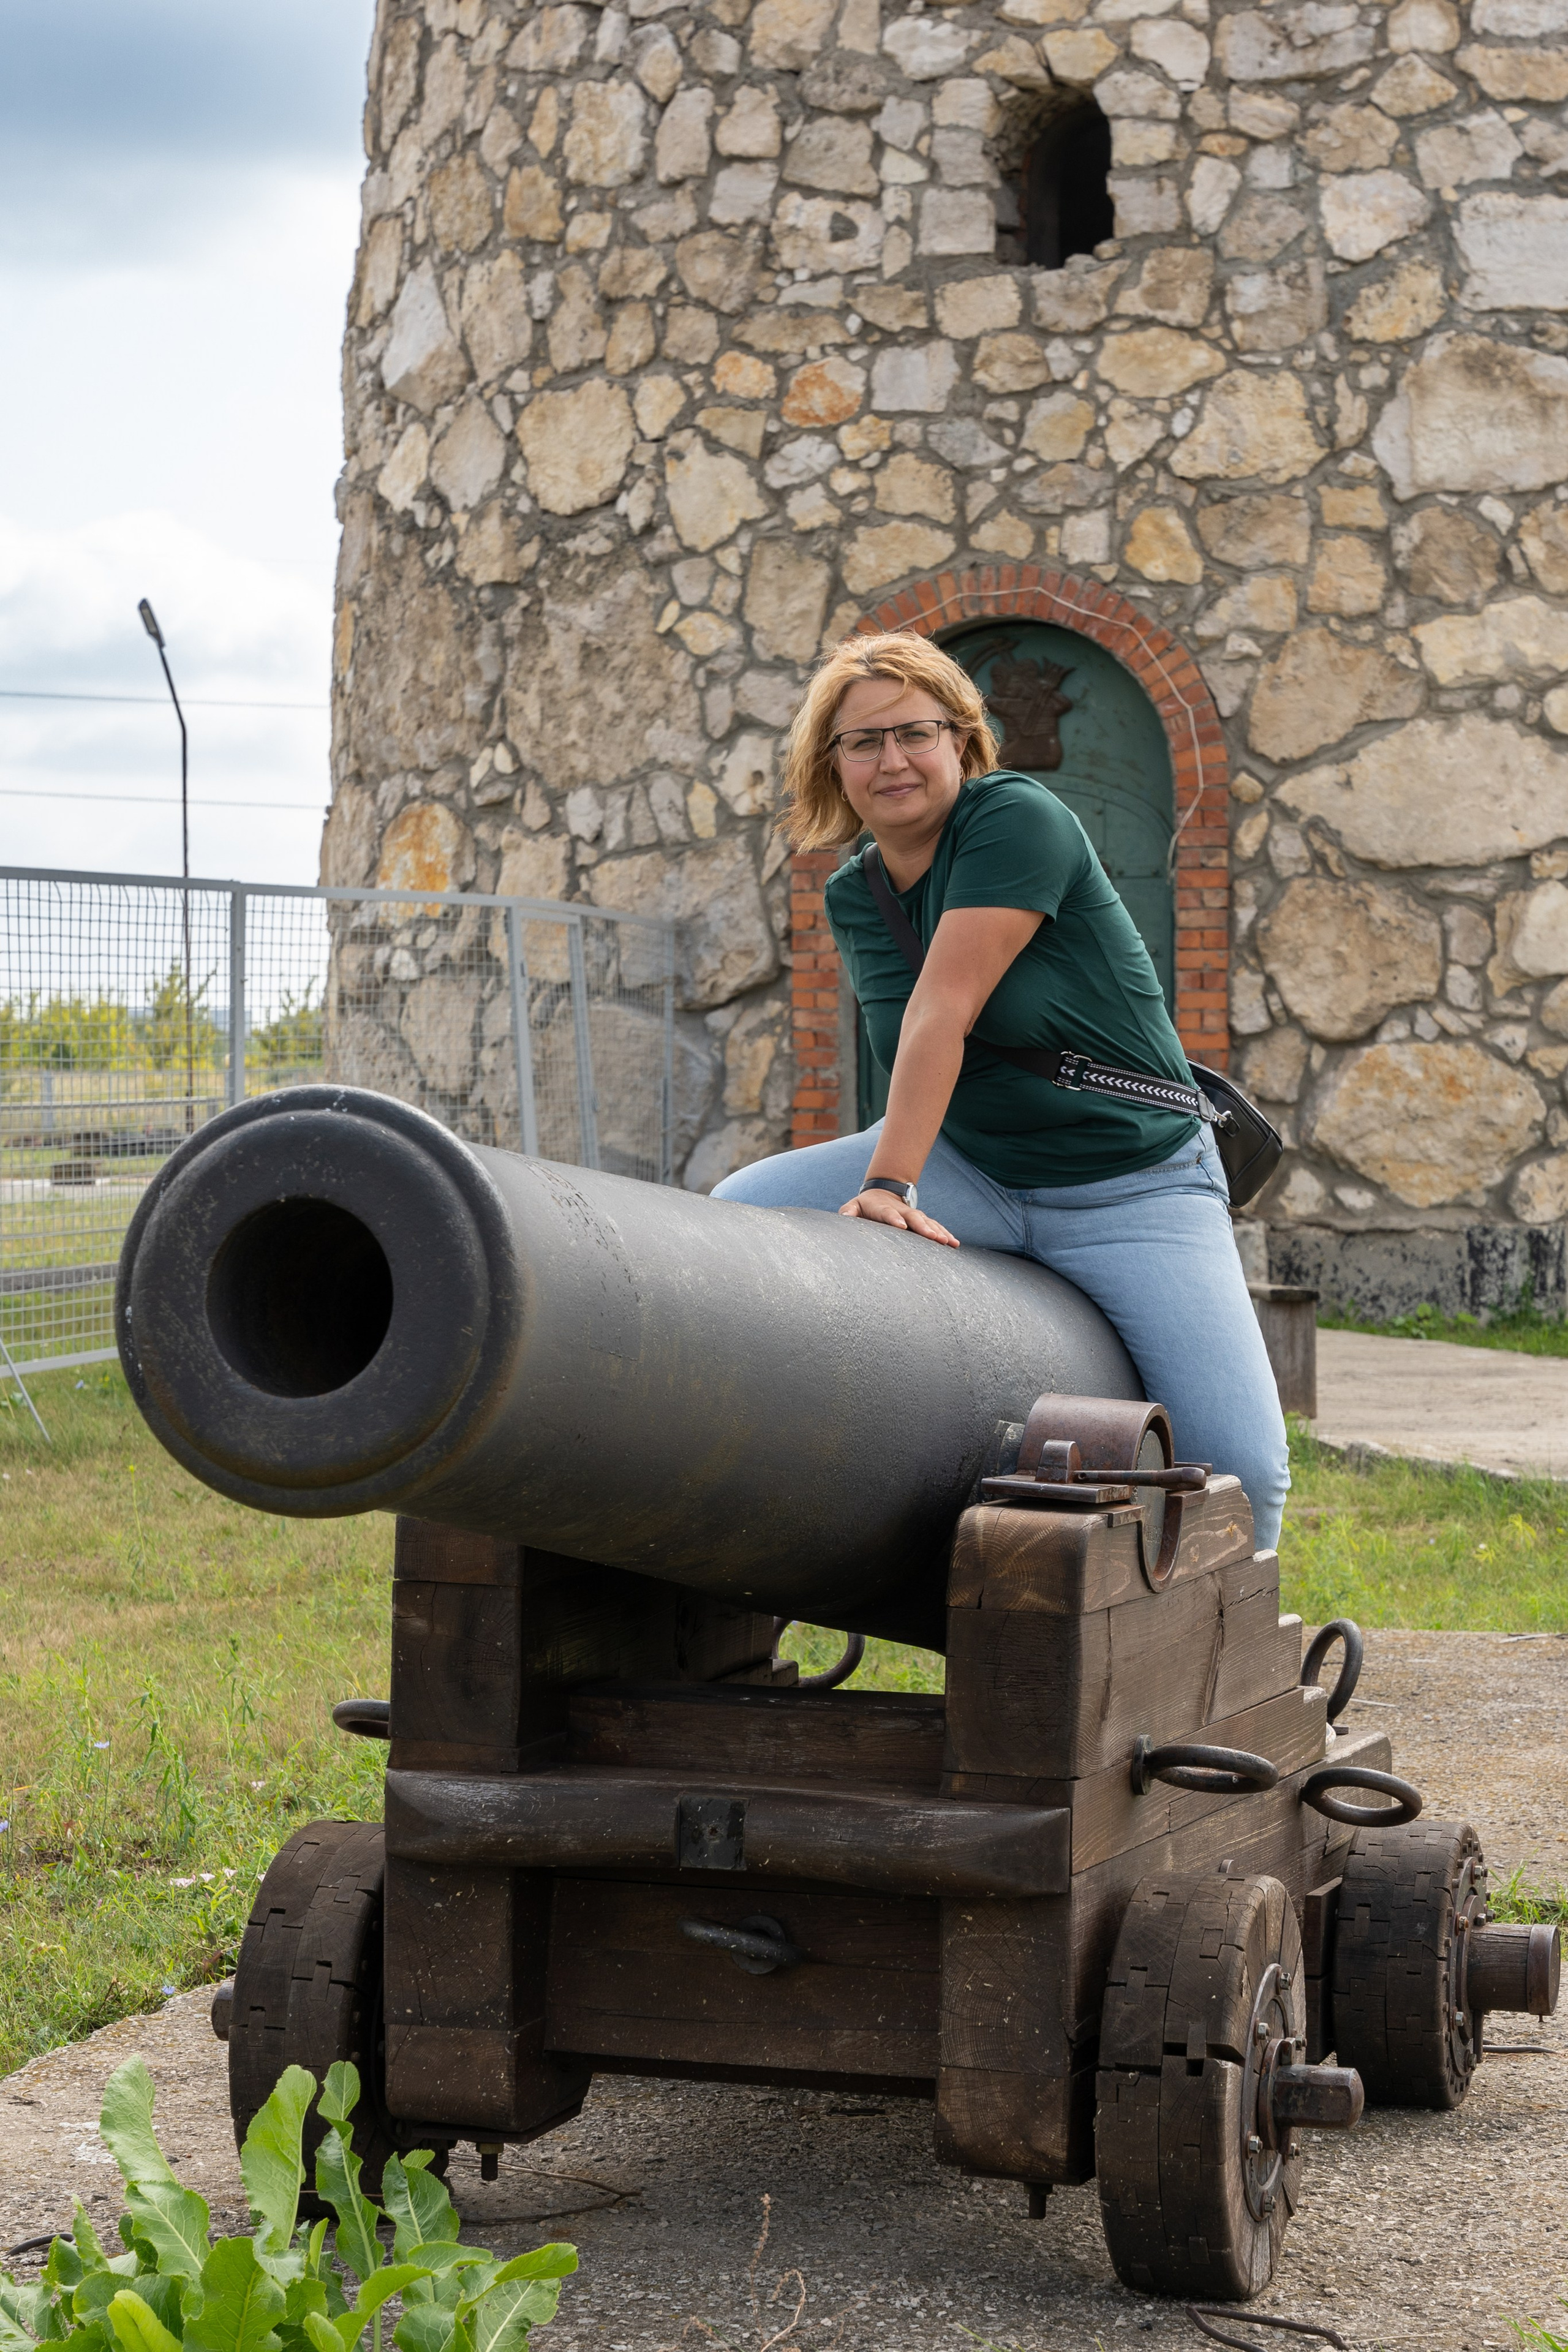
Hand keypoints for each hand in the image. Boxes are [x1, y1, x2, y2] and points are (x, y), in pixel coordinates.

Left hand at [838, 1189, 959, 1247]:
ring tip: (948, 1242)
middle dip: (924, 1228)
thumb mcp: (853, 1206)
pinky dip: (945, 1234)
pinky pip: (935, 1227)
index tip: (901, 1226)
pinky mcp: (922, 1221)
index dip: (894, 1219)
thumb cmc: (865, 1206)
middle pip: (914, 1218)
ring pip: (928, 1222)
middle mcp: (901, 1211)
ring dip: (938, 1232)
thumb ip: (848, 1212)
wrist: (883, 1193)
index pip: (888, 1213)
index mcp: (883, 1209)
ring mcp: (913, 1216)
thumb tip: (845, 1218)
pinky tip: (954, 1244)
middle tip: (934, 1238)